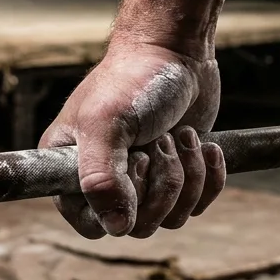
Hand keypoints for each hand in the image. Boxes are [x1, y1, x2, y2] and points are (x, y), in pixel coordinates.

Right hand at [39, 41, 226, 238]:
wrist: (176, 51)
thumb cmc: (133, 80)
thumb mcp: (107, 124)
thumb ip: (101, 178)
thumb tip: (116, 228)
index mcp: (72, 168)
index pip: (91, 223)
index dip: (118, 207)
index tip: (134, 164)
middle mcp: (105, 179)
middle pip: (138, 225)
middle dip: (161, 184)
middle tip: (160, 140)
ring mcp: (143, 180)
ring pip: (170, 218)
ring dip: (186, 177)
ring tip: (183, 136)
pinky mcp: (176, 175)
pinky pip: (196, 205)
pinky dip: (208, 178)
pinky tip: (206, 145)